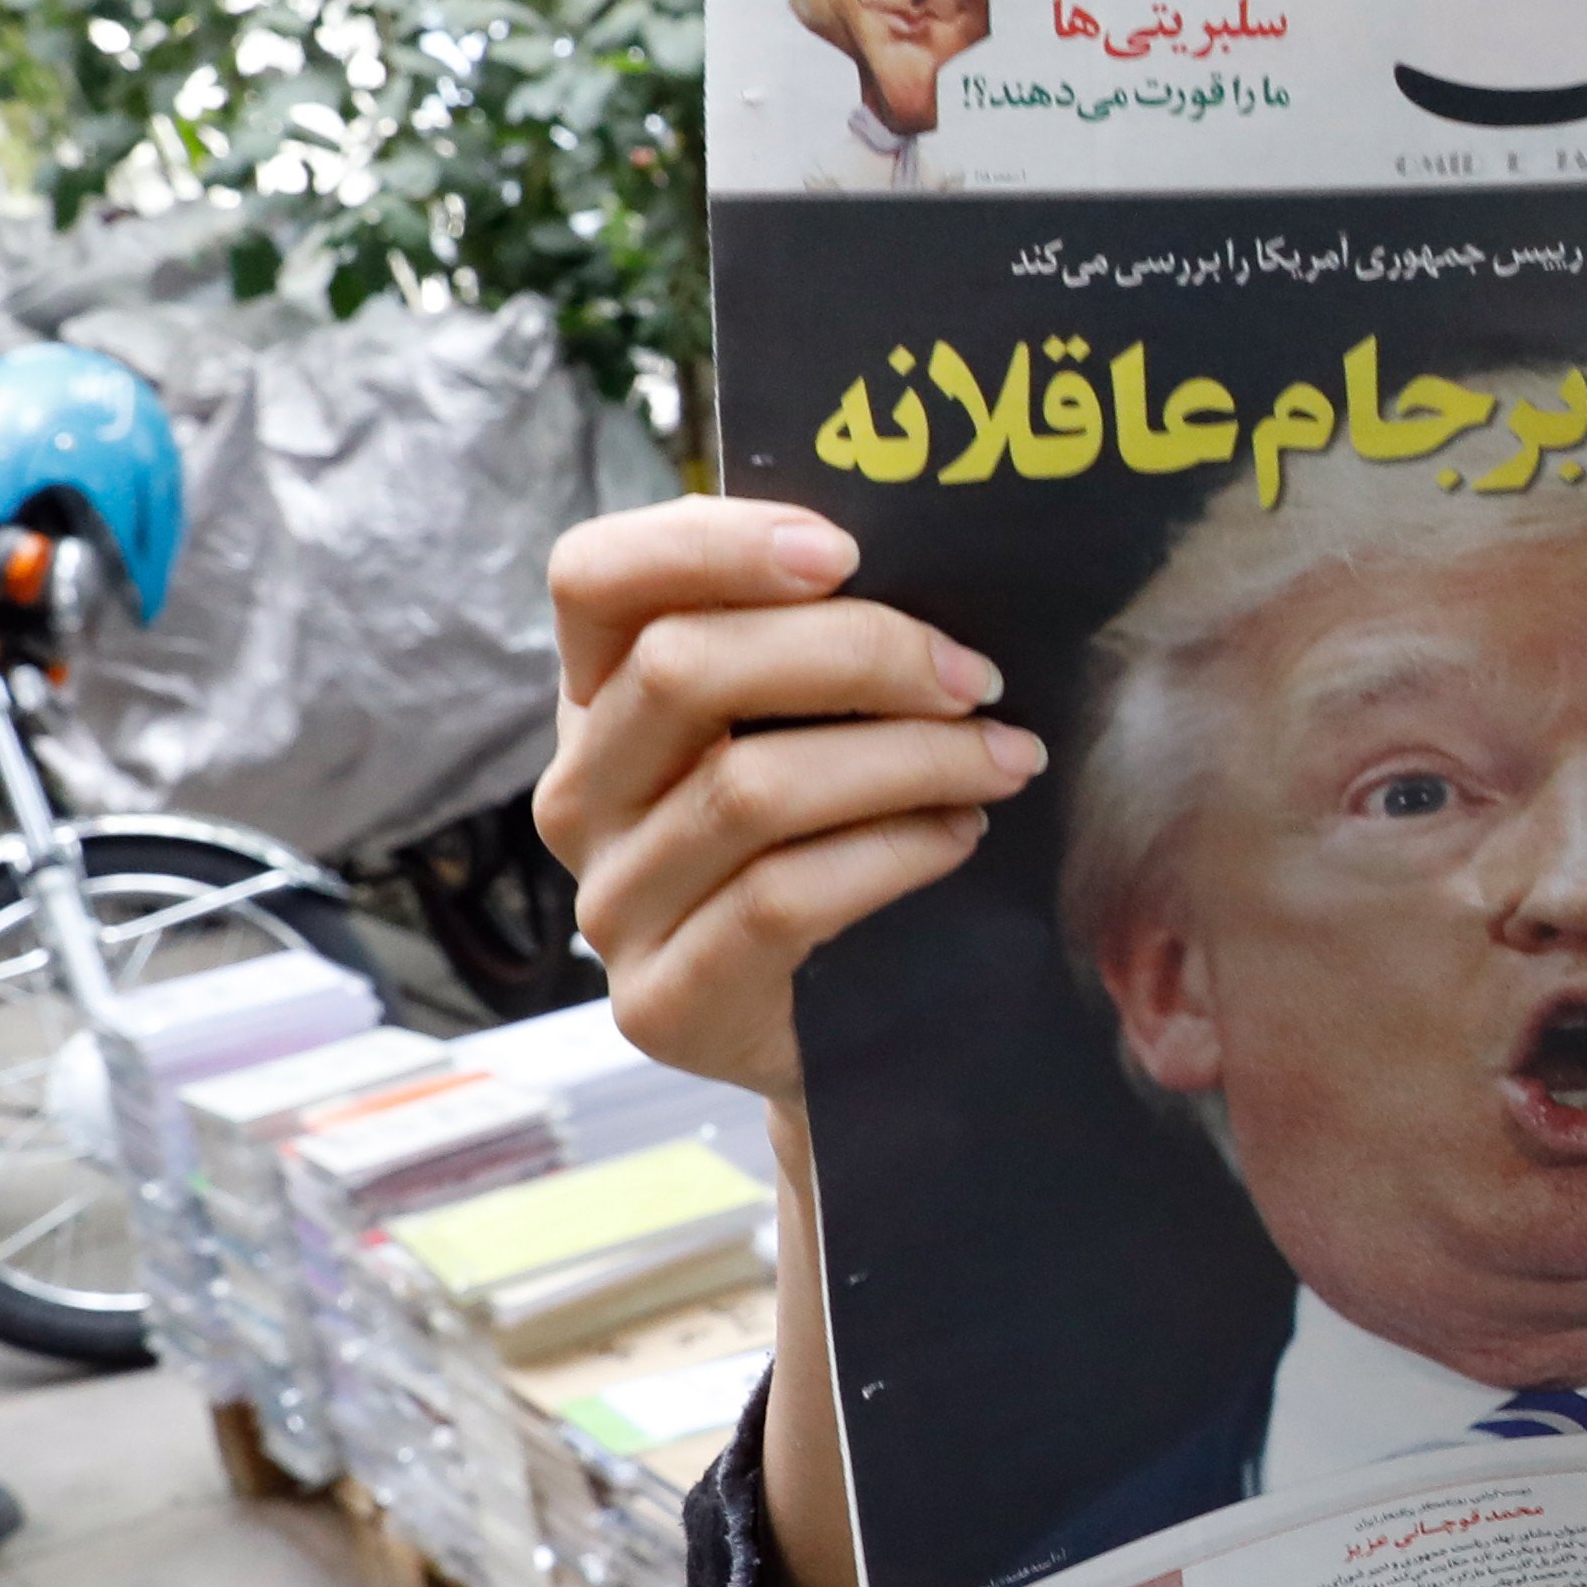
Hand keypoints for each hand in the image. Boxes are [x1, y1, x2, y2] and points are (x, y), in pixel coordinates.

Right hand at [534, 497, 1037, 1109]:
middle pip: (682, 667)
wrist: (841, 1043)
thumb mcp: (808, 734)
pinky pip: (781, 898)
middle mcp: (583, 794)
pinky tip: (960, 836)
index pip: (594, 577)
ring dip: (908, 757)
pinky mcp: (665, 1003)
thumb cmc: (837, 851)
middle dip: (857, 652)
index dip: (711, 543)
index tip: (846, 550)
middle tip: (976, 677)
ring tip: (1004, 760)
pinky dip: (894, 852)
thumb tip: (928, 563)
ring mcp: (611, 905)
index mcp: (600, 699)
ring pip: (747, 787)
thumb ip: (816, 654)